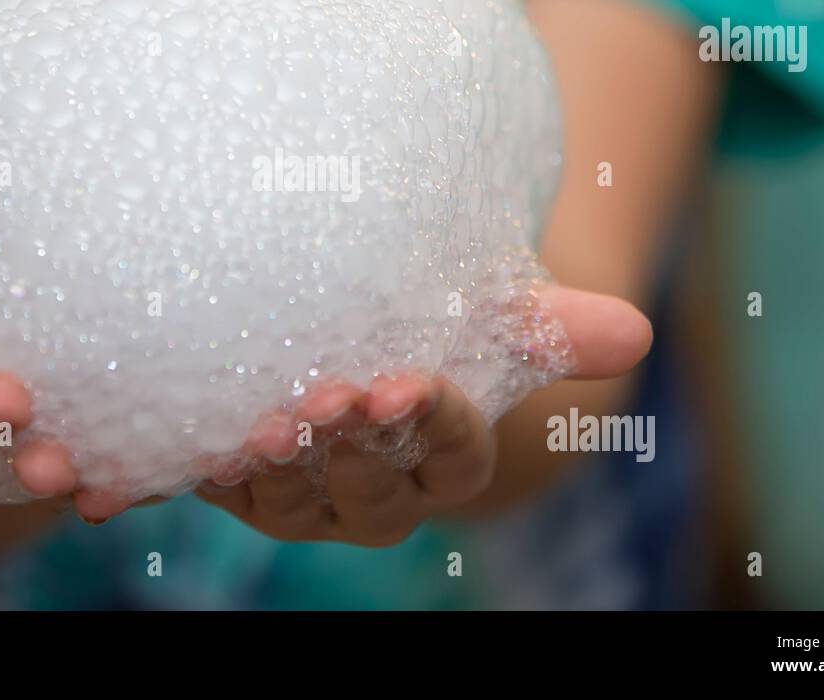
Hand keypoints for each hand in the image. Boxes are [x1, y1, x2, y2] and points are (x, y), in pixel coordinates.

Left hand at [192, 285, 648, 544]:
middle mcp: (383, 492)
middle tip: (329, 399)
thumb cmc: (448, 331)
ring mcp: (314, 497)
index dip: (431, 424)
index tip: (404, 384)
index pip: (451, 453)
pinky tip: (188, 450)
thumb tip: (635, 330)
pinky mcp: (250, 484)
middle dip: (350, 449)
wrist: (373, 345)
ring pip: (295, 505)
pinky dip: (205, 475)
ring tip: (262, 428)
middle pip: (371, 491)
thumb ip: (552, 328)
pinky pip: (227, 491)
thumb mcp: (496, 320)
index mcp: (449, 459)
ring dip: (277, 470)